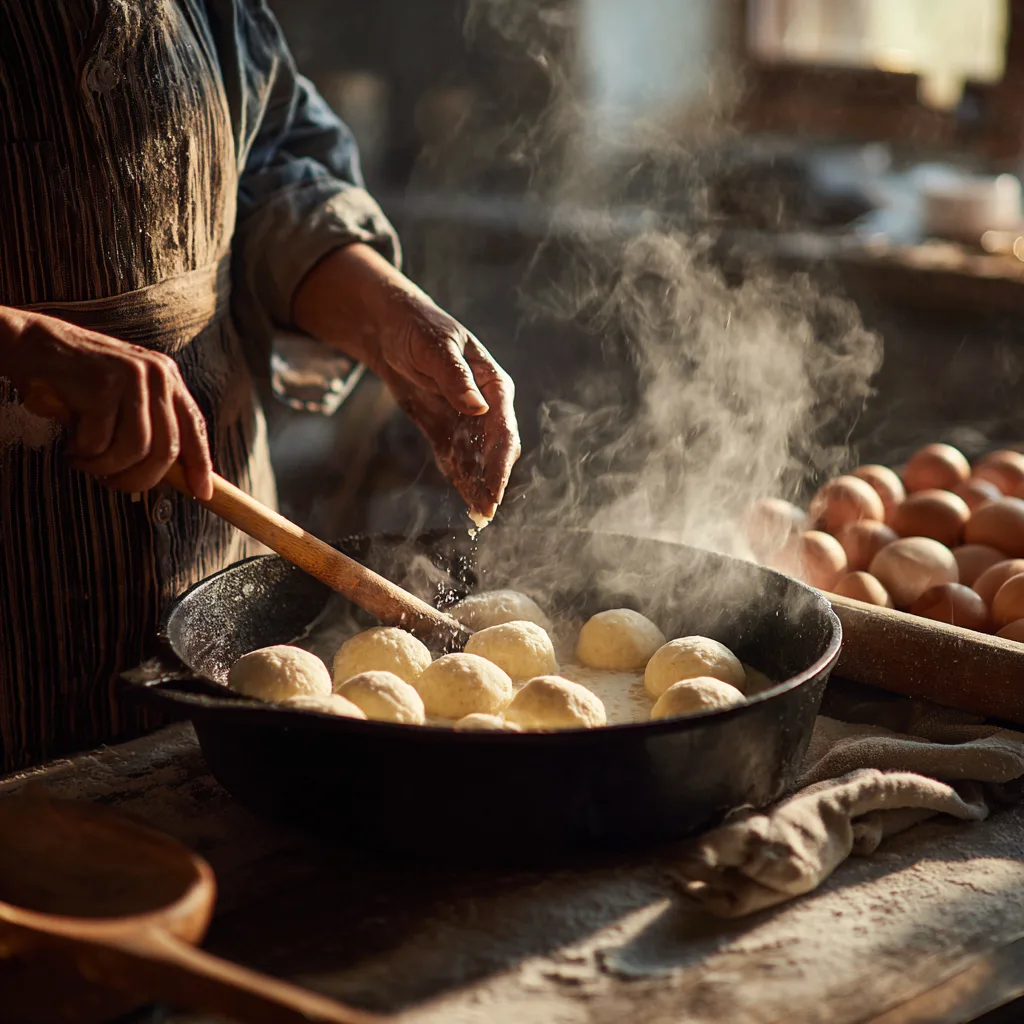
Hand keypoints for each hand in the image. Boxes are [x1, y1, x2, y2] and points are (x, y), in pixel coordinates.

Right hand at [0, 307, 214, 498]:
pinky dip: (84, 452)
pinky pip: (101, 442)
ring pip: (136, 450)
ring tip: (86, 461)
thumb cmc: (81, 383)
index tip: (202, 494)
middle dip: (141, 479)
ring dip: (106, 467)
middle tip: (114, 484)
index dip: (200, 465)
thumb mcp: (127, 399)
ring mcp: (133, 377)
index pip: (194, 428)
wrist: (37, 346)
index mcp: (168, 379)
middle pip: (166, 449)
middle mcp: (158, 375)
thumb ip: (152, 427)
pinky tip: (72, 444)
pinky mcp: (104, 385)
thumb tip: (175, 478)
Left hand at [370, 294, 519, 521]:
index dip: (500, 462)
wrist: (390, 328)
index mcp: (493, 384)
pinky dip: (460, 477)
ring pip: (478, 459)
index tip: (495, 489)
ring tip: (477, 515)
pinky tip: (463, 498)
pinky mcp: (444, 427)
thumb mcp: (435, 348)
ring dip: (478, 485)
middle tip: (487, 511)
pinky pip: (455, 457)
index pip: (503, 429)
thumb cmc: (418, 329)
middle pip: (496, 450)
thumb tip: (478, 408)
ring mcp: (465, 419)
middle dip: (493, 480)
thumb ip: (456, 377)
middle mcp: (485, 405)